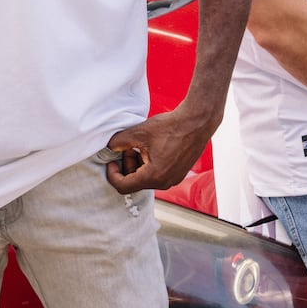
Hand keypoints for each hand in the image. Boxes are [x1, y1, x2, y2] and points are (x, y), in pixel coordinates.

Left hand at [106, 94, 224, 193]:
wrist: (196, 122)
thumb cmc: (171, 126)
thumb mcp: (139, 132)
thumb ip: (119, 142)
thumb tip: (110, 148)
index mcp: (153, 176)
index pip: (123, 186)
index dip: (112, 174)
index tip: (111, 161)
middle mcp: (164, 183)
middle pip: (135, 183)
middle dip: (127, 166)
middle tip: (128, 148)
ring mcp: (173, 179)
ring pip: (146, 179)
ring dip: (138, 165)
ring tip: (141, 146)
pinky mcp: (178, 174)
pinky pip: (157, 175)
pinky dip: (149, 165)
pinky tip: (152, 148)